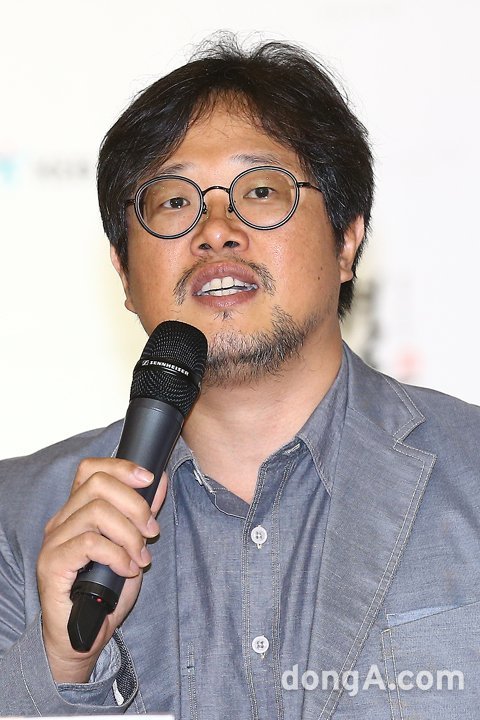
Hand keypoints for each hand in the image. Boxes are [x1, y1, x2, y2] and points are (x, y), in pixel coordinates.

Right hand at [36, 457, 166, 683]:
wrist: (83, 636)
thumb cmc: (106, 592)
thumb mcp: (131, 546)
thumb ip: (141, 515)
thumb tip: (157, 483)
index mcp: (77, 510)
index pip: (92, 468)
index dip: (122, 467)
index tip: (149, 479)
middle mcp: (62, 520)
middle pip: (98, 484)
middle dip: (135, 504)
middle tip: (152, 531)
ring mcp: (54, 541)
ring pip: (97, 512)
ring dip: (129, 534)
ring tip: (140, 557)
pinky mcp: (52, 563)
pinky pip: (90, 543)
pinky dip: (117, 554)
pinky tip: (128, 569)